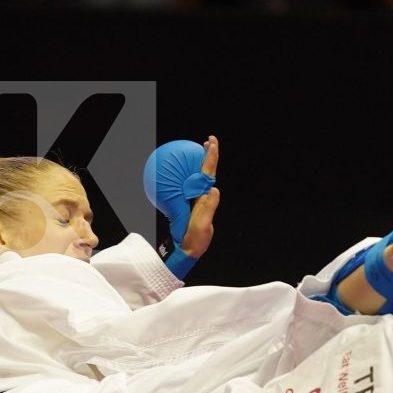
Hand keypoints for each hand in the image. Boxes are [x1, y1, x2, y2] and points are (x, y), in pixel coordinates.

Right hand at [177, 136, 220, 259]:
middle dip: (208, 155)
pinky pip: (186, 188)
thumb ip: (209, 208)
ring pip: (198, 177)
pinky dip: (185, 178)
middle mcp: (202, 196)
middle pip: (207, 171)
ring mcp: (195, 200)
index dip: (211, 157)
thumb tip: (214, 190)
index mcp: (206, 198)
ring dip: (199, 163)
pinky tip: (178, 175)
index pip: (209, 173)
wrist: (188, 251)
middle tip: (206, 141)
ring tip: (196, 150)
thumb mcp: (204, 225)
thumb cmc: (196, 241)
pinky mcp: (188, 205)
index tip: (211, 142)